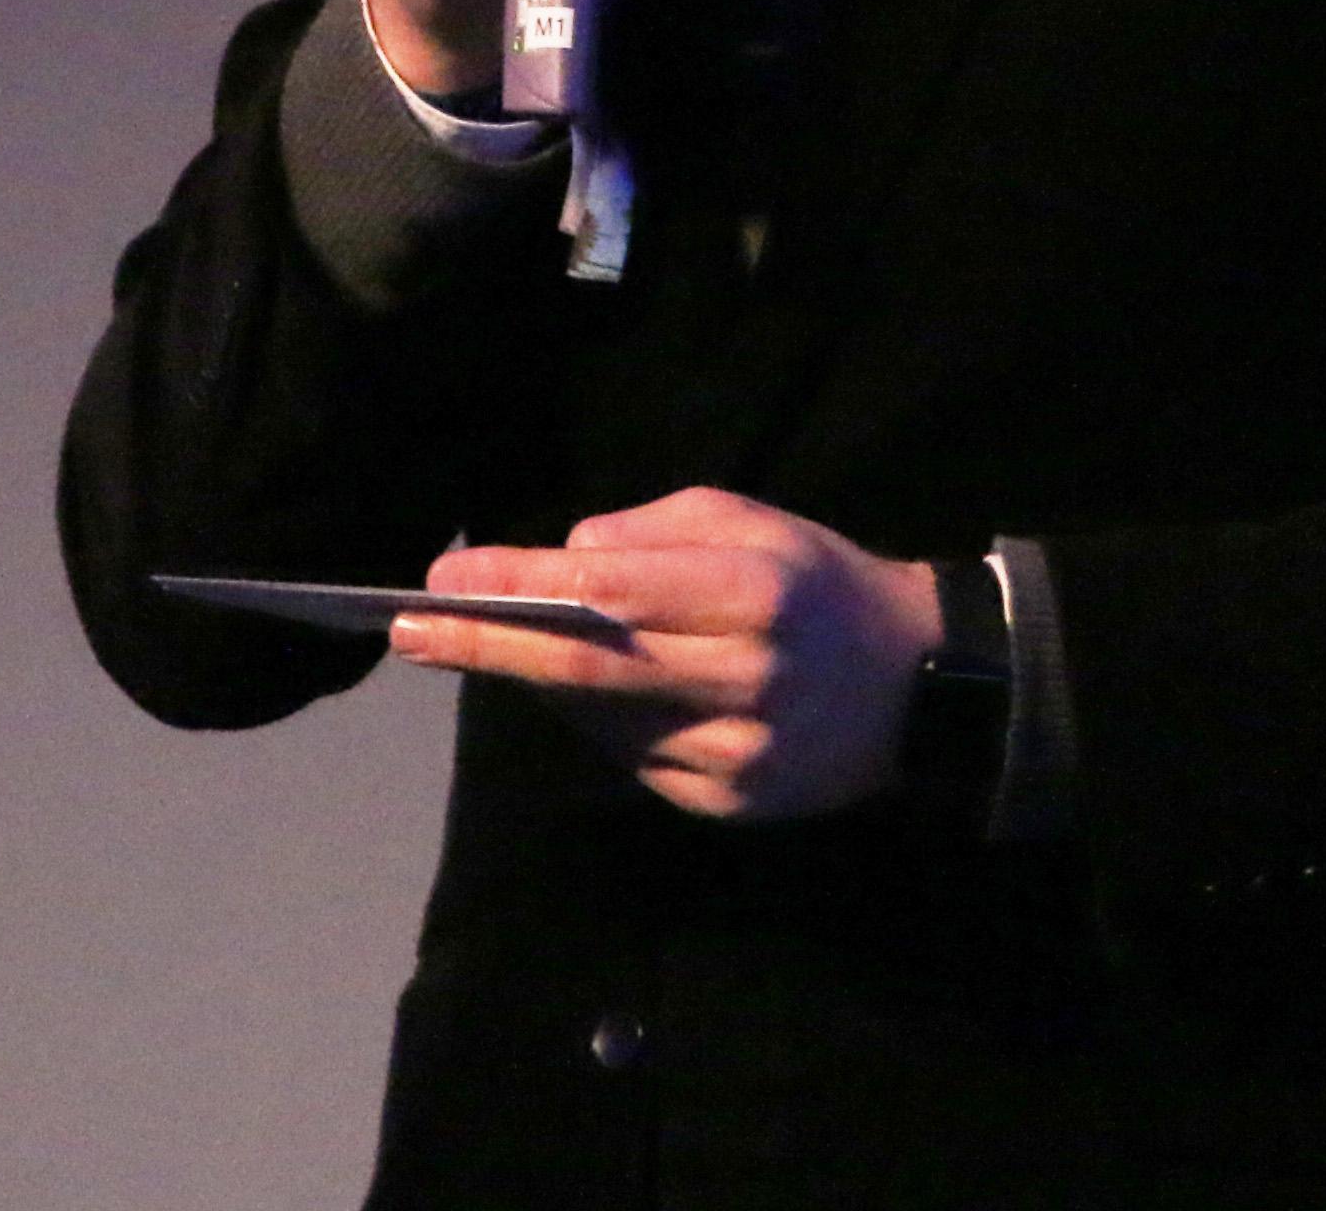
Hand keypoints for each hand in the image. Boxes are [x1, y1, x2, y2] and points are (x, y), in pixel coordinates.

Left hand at [390, 487, 943, 821]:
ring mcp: (737, 753)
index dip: (517, 587)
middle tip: (407, 631)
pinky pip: (631, 758)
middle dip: (486, 648)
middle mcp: (744, 678)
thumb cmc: (816, 582)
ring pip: (600, 719)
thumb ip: (651, 533)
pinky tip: (581, 692)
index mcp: (753, 592)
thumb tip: (563, 561)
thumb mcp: (748, 521)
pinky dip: (593, 721)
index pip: (608, 594)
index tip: (440, 580)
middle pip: (586, 669)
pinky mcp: (729, 803)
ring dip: (536, 682)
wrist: (918, 687)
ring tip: (486, 643)